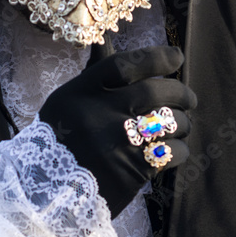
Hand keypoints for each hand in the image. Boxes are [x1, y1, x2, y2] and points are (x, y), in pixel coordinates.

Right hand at [38, 45, 195, 217]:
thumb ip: (94, 75)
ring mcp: (116, 143)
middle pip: (155, 92)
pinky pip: (171, 152)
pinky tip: (173, 149)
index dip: (157, 57)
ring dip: (183, 122)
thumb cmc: (62, 141)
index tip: (176, 57)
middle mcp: (99, 115)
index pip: (126, 64)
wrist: (45, 197)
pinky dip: (179, 148)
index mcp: (81, 93)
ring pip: (168, 122)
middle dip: (181, 92)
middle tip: (189, 99)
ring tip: (182, 126)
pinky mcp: (131, 171)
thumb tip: (107, 40)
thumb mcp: (67, 102)